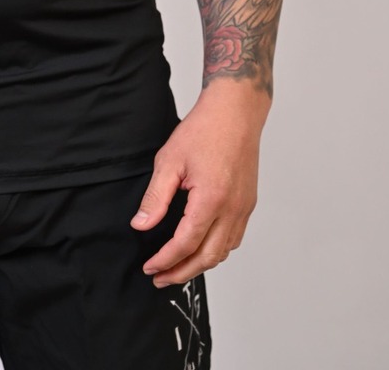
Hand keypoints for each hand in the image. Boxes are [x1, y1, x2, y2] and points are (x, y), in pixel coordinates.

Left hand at [130, 82, 268, 285]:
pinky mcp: (248, 203)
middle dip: (182, 272)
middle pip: (207, 257)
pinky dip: (216, 250)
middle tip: (159, 277)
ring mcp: (243, 208)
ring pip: (223, 251)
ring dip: (200, 265)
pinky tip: (201, 247)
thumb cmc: (203, 130)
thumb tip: (140, 225)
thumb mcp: (169, 160)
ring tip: (177, 267)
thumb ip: (155, 197)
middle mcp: (232, 209)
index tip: (149, 267)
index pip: (185, 244)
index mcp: (211, 200)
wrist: (235, 112)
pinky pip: (234, 238)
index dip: (165, 260)